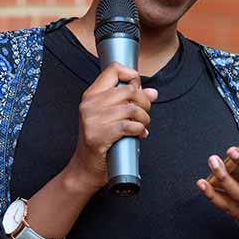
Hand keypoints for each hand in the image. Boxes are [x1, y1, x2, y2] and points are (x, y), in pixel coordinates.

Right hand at [66, 63, 157, 194]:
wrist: (86, 168)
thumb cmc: (99, 141)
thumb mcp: (111, 116)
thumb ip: (130, 101)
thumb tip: (152, 93)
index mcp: (91, 95)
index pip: (113, 70)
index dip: (131, 75)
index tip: (138, 87)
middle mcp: (90, 104)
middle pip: (128, 90)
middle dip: (144, 102)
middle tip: (144, 113)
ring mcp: (92, 120)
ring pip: (132, 109)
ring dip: (144, 118)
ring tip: (142, 126)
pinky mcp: (99, 135)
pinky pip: (129, 126)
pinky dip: (139, 129)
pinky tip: (139, 134)